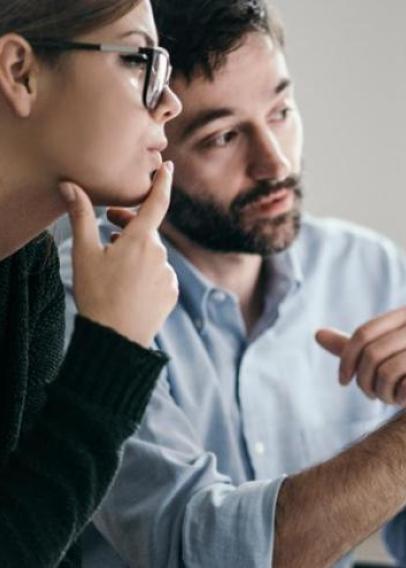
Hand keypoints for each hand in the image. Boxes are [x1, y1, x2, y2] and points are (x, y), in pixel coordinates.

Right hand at [59, 162, 177, 347]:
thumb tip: (70, 186)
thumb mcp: (84, 254)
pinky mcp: (171, 293)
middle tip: (109, 224)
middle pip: (147, 230)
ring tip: (114, 261)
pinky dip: (146, 272)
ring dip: (136, 251)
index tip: (168, 167)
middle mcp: (160, 254)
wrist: (116, 339)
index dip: (163, 182)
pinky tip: (129, 284)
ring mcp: (168, 275)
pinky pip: (159, 274)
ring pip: (152, 254)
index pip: (157, 202)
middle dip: (130, 223)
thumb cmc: (97, 294)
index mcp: (141, 240)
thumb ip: (80, 216)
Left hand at [316, 307, 405, 405]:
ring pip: (385, 370)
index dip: (347, 358)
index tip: (343, 382)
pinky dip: (398, 397)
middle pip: (371, 353)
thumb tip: (317, 334)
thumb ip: (355, 346)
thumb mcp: (385, 352)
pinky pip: (403, 383)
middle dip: (364, 381)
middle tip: (371, 396)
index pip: (364, 334)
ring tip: (389, 399)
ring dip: (381, 393)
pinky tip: (404, 400)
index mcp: (405, 316)